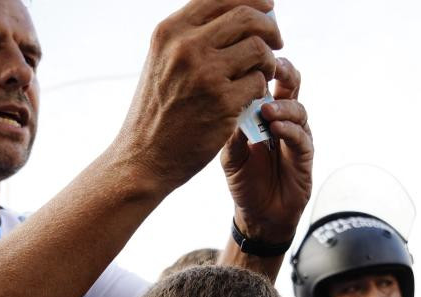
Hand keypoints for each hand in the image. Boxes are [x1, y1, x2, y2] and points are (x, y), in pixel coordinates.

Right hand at [114, 0, 281, 189]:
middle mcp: (186, 47)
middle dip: (270, 27)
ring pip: (259, 48)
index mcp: (170, 31)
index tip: (268, 5)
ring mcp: (206, 74)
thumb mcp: (161, 62)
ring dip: (269, 60)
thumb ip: (191, 37)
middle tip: (277, 41)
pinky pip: (259, 82)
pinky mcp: (223, 103)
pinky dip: (261, 88)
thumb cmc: (157, 112)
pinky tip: (251, 97)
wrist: (143, 158)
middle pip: (247, 17)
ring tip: (264, 73)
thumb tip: (236, 14)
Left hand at [222, 57, 311, 244]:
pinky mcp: (304, 156)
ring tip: (267, 110)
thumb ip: (231, 135)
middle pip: (290, 84)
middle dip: (283, 72)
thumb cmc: (244, 181)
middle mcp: (282, 119)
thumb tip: (230, 108)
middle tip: (272, 66)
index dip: (262, 68)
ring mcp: (295, 136)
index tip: (250, 58)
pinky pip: (301, 137)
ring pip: (298, 109)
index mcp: (263, 113)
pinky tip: (276, 129)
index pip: (267, 81)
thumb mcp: (229, 157)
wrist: (259, 215)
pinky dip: (289, 130)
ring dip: (283, 106)